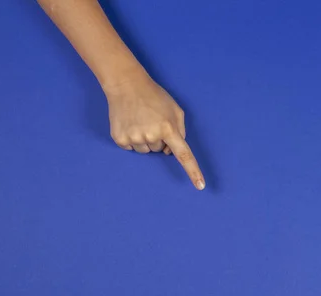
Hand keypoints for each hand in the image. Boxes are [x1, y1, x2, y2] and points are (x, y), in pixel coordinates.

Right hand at [104, 74, 204, 189]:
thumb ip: (180, 131)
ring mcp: (134, 138)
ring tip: (140, 121)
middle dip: (159, 139)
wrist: (126, 84)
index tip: (200, 186)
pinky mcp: (120, 139)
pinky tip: (130, 124)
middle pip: (160, 151)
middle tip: (151, 121)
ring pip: (146, 151)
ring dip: (145, 140)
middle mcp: (152, 135)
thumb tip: (171, 152)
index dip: (193, 171)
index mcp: (169, 128)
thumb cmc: (154, 96)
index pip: (184, 155)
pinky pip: (130, 149)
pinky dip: (131, 140)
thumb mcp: (175, 110)